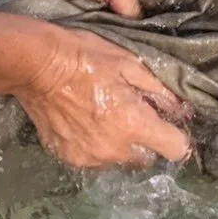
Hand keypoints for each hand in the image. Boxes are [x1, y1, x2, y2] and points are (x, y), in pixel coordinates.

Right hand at [16, 24, 192, 168]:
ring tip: (106, 116)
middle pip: (147, 159)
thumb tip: (181, 110)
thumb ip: (160, 92)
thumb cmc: (85, 57)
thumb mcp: (130, 64)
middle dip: (146, 140)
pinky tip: (86, 122)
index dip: (176, 135)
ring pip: (119, 160)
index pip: (175, 149)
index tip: (168, 124)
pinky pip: (94, 159)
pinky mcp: (68, 158)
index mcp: (134, 124)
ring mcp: (89, 158)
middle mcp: (114, 149)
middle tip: (133, 114)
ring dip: (120, 145)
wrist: (36, 66)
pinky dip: (95, 146)